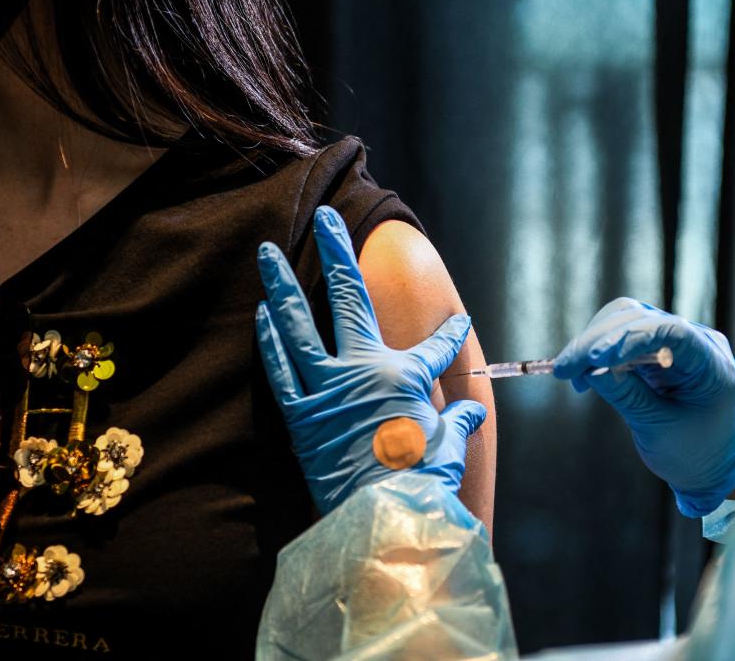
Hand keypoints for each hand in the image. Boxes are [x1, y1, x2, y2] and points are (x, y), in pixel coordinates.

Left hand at [256, 206, 486, 514]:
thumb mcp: (448, 447)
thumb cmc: (422, 480)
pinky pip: (280, 369)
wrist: (385, 516)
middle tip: (325, 218)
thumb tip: (472, 412)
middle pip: (349, 297)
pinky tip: (262, 313)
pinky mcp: (300, 416)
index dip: (451, 334)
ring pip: (298, 325)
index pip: (434, 347)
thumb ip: (458, 421)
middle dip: (337, 252)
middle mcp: (363, 369)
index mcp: (405, 376)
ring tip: (266, 252)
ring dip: (281, 285)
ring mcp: (326, 389)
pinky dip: (269, 340)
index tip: (459, 322)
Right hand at [553, 298, 734, 516]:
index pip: (672, 332)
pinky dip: (596, 349)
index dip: (631, 338)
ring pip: (624, 319)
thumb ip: (628, 397)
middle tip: (565, 368)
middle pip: (640, 319)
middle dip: (598, 340)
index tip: (595, 359)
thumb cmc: (693, 449)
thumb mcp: (659, 429)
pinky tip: (582, 374)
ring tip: (570, 373)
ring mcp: (673, 339)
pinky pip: (619, 334)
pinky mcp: (653, 344)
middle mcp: (695, 341)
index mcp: (711, 365)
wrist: (709, 459)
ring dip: (592, 341)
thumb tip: (591, 370)